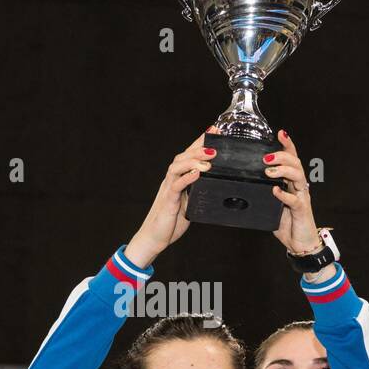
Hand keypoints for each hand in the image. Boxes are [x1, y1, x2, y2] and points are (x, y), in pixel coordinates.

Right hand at [125, 127, 219, 266]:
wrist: (154, 238)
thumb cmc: (170, 221)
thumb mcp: (190, 203)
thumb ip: (197, 191)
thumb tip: (213, 183)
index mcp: (177, 179)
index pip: (189, 155)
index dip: (200, 142)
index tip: (213, 130)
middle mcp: (171, 180)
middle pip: (183, 156)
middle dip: (199, 146)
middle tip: (214, 141)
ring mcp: (168, 189)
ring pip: (178, 167)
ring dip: (194, 159)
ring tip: (209, 157)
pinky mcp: (168, 201)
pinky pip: (177, 186)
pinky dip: (188, 177)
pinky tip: (198, 173)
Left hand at [266, 130, 320, 253]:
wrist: (299, 244)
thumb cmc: (285, 223)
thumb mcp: (270, 204)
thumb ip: (262, 193)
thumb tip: (241, 183)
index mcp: (291, 182)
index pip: (291, 158)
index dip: (287, 145)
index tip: (280, 133)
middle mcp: (299, 186)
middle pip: (295, 163)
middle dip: (282, 156)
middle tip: (266, 159)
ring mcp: (301, 197)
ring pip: (298, 176)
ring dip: (283, 171)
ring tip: (269, 171)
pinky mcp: (302, 210)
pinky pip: (294, 200)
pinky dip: (284, 194)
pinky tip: (275, 191)